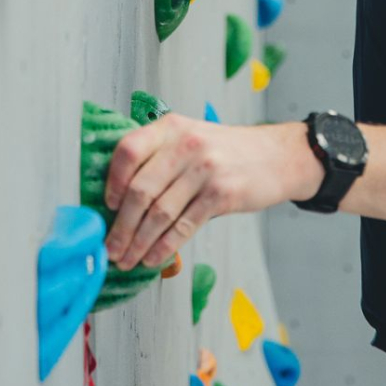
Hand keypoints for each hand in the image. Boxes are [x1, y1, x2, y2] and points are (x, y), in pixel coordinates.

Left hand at [102, 115, 320, 271]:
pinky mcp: (222, 194)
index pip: (128, 150)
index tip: (108, 207)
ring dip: (139, 242)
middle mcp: (186, 144)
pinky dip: (165, 247)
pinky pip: (184, 226)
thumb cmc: (227, 151)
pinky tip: (154, 258)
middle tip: (111, 248)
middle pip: (140, 189)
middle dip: (121, 226)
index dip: (112, 181)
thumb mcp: (191, 138)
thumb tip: (122, 203)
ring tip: (128, 259)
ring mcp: (205, 168)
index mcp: (171, 127)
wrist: (277, 156)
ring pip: (159, 213)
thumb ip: (160, 159)